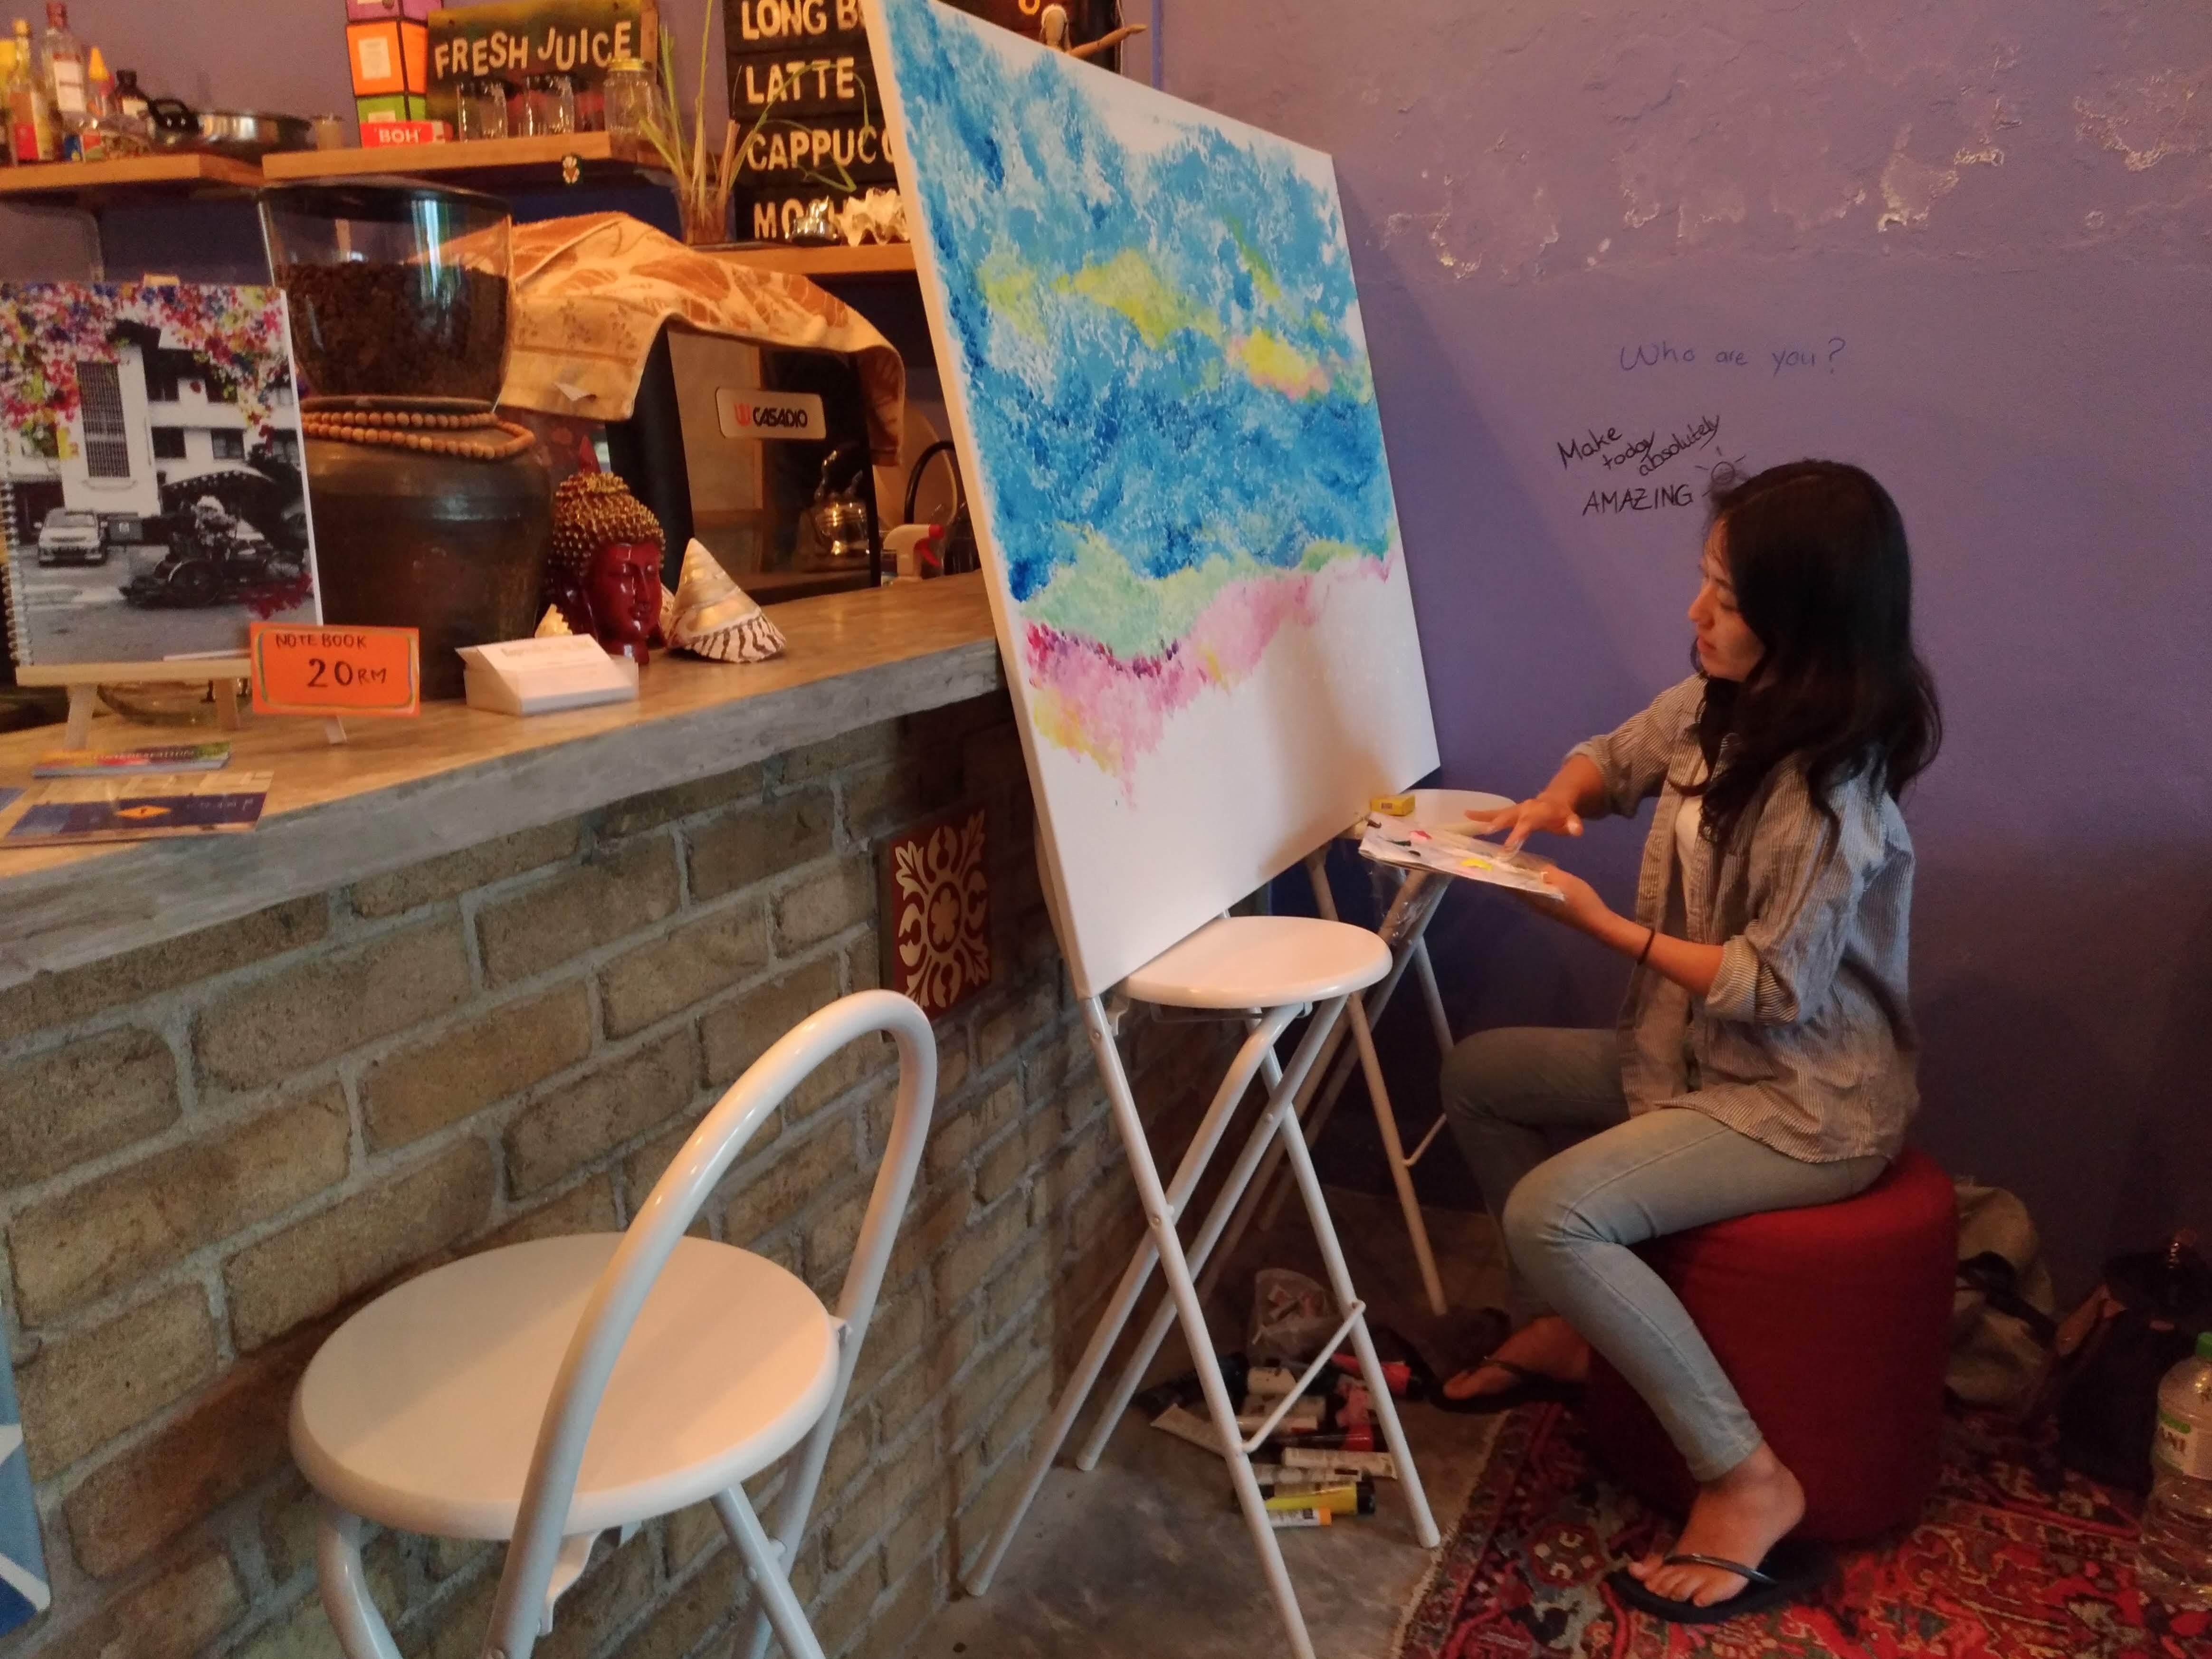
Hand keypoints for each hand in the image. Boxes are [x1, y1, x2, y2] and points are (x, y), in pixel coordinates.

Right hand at [1466, 793, 1583, 851]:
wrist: (1557, 800)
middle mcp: (1525, 808)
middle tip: (1486, 832)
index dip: (1518, 833)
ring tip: (1468, 817)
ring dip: (1485, 816)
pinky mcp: (1509, 811)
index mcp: (1539, 811)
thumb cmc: (1562, 815)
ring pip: (1499, 812)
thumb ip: (1573, 824)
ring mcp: (1516, 809)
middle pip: (1510, 815)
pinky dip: (1481, 813)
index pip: (1528, 822)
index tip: (1507, 847)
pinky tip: (1467, 813)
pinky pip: (1494, 812)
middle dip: (1498, 823)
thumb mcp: (1571, 819)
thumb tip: (1576, 830)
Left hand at [1512, 855, 1612, 933]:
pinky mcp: (1550, 905)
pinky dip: (1532, 880)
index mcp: (1534, 898)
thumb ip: (1548, 872)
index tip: (1495, 860)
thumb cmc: (1581, 900)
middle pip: (1516, 887)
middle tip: (1506, 856)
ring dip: (1521, 876)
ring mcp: (1542, 905)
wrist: (1597, 921)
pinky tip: (1538, 872)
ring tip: (1519, 860)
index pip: (1510, 885)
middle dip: (1510, 873)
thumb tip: (1533, 865)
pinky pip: (1535, 890)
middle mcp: (1534, 903)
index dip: (1502, 873)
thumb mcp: (1565, 881)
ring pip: (1525, 889)